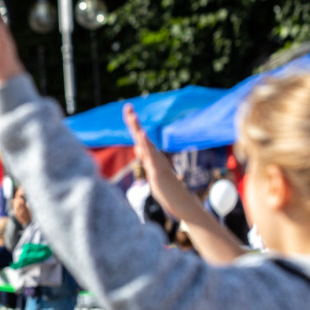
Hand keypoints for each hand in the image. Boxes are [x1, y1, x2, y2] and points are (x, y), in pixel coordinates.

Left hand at [122, 104, 203, 221]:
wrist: (182, 203)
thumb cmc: (168, 189)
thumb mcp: (152, 171)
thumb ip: (146, 159)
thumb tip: (137, 146)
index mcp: (151, 157)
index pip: (139, 139)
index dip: (133, 125)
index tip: (128, 109)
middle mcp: (155, 157)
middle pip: (141, 137)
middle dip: (134, 122)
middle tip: (127, 106)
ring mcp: (157, 164)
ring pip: (146, 145)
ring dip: (138, 131)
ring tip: (132, 116)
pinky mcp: (158, 173)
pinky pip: (151, 159)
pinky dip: (146, 147)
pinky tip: (141, 138)